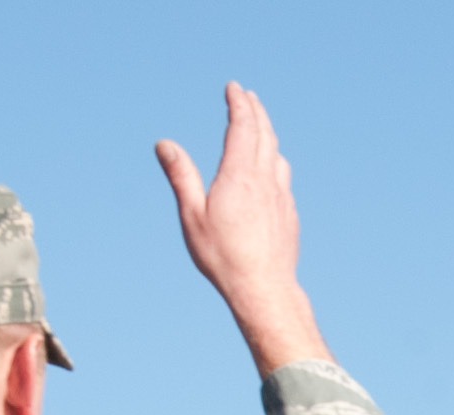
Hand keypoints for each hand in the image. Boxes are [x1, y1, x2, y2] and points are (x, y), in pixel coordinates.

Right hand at [157, 83, 330, 373]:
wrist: (264, 289)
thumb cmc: (223, 256)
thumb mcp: (193, 215)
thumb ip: (181, 176)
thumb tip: (164, 144)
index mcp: (240, 175)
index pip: (242, 126)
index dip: (239, 103)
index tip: (234, 87)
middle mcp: (265, 180)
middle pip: (264, 134)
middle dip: (255, 111)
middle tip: (248, 96)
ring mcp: (281, 197)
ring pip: (277, 154)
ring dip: (268, 134)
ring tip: (260, 126)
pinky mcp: (289, 214)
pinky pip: (283, 177)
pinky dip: (275, 160)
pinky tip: (272, 167)